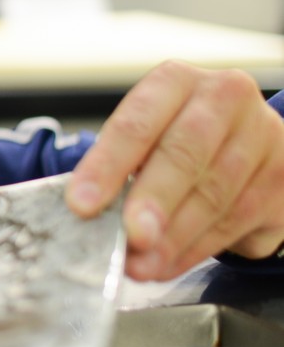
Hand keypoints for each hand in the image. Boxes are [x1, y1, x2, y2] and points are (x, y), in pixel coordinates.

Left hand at [66, 60, 283, 280]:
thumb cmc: (175, 137)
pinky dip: (195, 249)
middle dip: (153, 202)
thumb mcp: (145, 135)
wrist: (244, 140)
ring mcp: (263, 137)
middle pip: (185, 154)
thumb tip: (89, 214)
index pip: (137, 123)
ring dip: (173, 239)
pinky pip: (236, 221)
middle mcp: (225, 98)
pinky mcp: (283, 177)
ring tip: (141, 264)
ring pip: (215, 195)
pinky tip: (168, 264)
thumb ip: (120, 168)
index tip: (81, 204)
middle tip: (132, 238)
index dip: (107, 166)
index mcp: (176, 81)